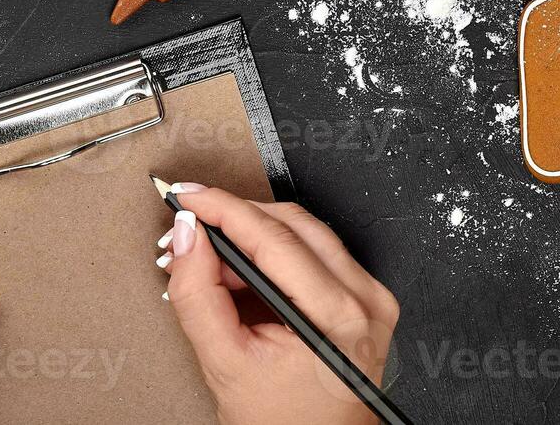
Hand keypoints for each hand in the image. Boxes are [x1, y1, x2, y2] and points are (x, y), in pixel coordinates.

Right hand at [159, 185, 399, 424]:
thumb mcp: (224, 364)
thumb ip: (198, 295)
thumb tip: (187, 235)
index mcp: (338, 318)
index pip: (272, 239)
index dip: (222, 208)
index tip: (186, 195)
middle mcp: (366, 300)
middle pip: (291, 224)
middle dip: (234, 217)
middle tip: (190, 227)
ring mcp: (373, 297)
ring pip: (304, 230)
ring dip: (252, 230)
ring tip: (211, 255)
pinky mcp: (368, 297)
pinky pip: (317, 249)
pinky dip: (275, 248)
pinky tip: (243, 267)